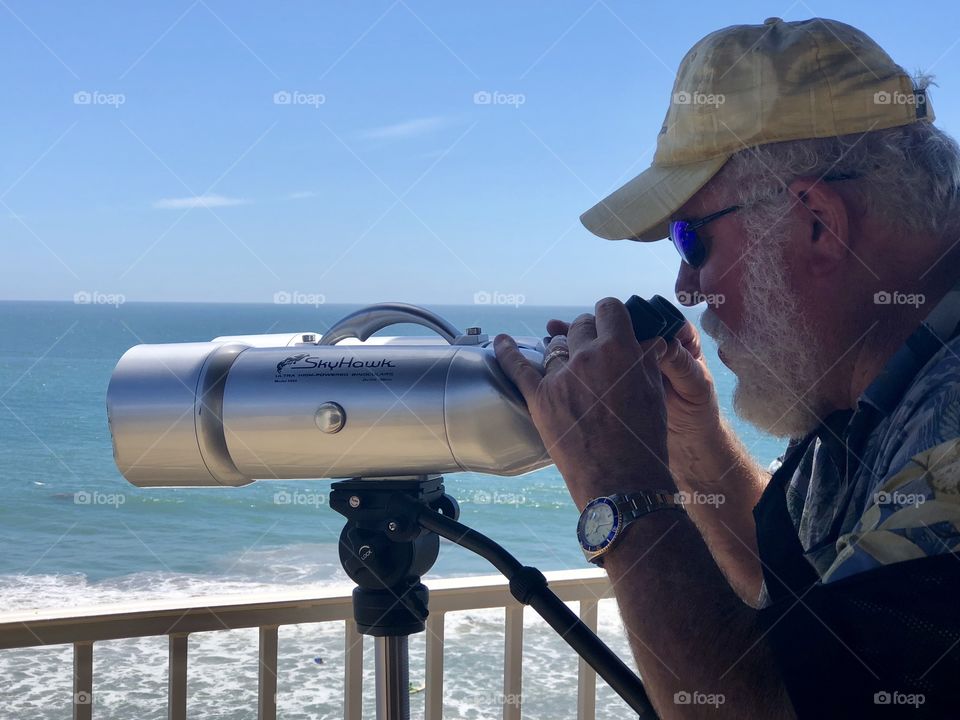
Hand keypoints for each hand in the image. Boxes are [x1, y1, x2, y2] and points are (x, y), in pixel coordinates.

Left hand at [494, 297, 672, 509]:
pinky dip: (506, 351)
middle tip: (594, 351)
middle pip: (580, 325)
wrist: (621, 482)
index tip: (610, 323)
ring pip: (556, 345)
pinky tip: (501, 341)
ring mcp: (559, 378)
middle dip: (589, 333)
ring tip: (568, 361)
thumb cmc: (644, 441)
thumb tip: (645, 341)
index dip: (611, 315)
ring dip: (564, 350)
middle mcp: (587, 357)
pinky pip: (517, 367)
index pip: (609, 309)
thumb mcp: (654, 392)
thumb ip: (644, 360)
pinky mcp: (539, 399)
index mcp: (620, 349)